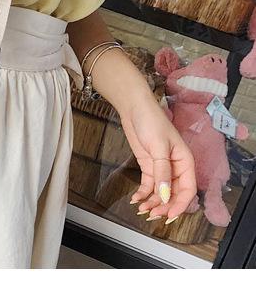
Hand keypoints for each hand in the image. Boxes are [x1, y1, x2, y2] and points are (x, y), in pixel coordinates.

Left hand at [119, 93, 197, 223]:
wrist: (134, 108)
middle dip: (164, 206)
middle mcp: (176, 167)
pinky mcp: (149, 165)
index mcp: (185, 162)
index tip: (169, 215)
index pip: (188, 190)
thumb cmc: (151, 121)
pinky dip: (144, 193)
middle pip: (174, 194)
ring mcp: (161, 167)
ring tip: (142, 209)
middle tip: (152, 215)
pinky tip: (136, 199)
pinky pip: (149, 185)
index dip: (180, 205)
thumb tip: (165, 195)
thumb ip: (162, 172)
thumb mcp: (158, 147)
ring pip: (161, 192)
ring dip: (153, 202)